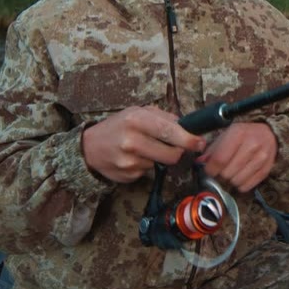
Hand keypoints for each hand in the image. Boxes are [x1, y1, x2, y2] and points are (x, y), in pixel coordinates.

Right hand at [81, 106, 205, 183]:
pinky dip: (146, 166)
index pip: (169, 131)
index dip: (188, 139)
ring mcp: (129, 161)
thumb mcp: (136, 113)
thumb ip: (163, 117)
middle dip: (178, 151)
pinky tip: (133, 158)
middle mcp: (132, 141)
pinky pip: (148, 172)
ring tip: (144, 149)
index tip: (200, 142)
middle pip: (171, 154)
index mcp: (136, 120)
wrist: (88, 148)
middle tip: (174, 146)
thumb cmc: (117, 126)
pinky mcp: (128, 176)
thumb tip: (187, 125)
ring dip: (159, 158)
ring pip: (161, 164)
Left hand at [196, 122, 276, 192]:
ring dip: (230, 180)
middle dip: (220, 174)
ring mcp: (261, 158)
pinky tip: (240, 175)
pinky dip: (240, 184)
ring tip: (232, 172)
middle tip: (221, 170)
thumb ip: (213, 149)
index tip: (209, 170)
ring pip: (236, 181)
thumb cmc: (244, 134)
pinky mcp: (266, 169)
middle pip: (227, 173)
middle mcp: (252, 145)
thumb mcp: (227, 134)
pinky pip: (247, 186)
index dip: (210, 169)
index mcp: (238, 133)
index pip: (219, 159)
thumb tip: (200, 162)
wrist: (269, 134)